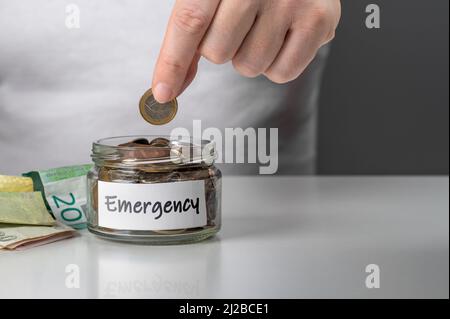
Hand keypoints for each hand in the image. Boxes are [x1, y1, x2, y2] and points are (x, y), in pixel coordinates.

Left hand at [152, 0, 340, 102]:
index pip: (190, 21)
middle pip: (217, 52)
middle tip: (238, 23)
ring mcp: (292, 1)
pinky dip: (276, 64)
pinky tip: (282, 37)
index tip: (162, 92)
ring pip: (249, 66)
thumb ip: (192, 32)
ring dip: (249, 56)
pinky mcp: (319, 19)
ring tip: (264, 25)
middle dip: (221, 48)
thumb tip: (169, 86)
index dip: (173, 61)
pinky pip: (282, 73)